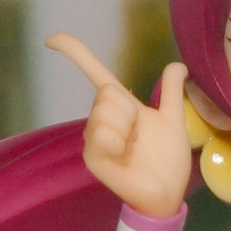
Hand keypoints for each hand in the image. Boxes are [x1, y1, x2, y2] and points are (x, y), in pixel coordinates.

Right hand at [46, 33, 190, 216]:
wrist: (168, 192)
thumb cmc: (168, 158)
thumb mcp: (173, 119)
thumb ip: (171, 91)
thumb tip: (179, 64)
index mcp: (120, 106)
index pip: (94, 73)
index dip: (76, 53)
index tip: (52, 39)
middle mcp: (102, 119)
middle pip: (108, 92)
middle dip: (131, 110)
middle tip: (140, 134)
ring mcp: (94, 138)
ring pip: (105, 113)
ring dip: (128, 130)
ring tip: (133, 148)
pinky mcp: (92, 157)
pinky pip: (103, 136)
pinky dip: (119, 144)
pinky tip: (125, 158)